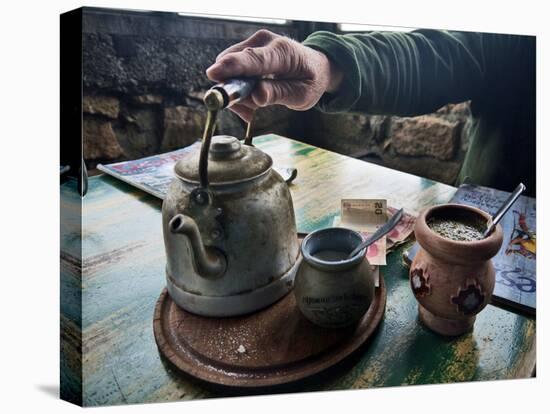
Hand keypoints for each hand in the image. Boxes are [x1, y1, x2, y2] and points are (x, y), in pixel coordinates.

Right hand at [206, 29, 342, 121]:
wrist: (315, 66)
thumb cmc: (310, 81)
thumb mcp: (301, 95)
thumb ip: (279, 94)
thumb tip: (256, 97)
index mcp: (283, 52)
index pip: (254, 59)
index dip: (232, 67)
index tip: (213, 74)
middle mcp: (266, 41)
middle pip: (234, 63)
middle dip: (234, 90)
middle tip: (251, 111)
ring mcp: (255, 42)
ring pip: (229, 68)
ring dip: (237, 92)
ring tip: (256, 104)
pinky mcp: (247, 47)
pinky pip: (231, 69)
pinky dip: (237, 87)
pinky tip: (253, 96)